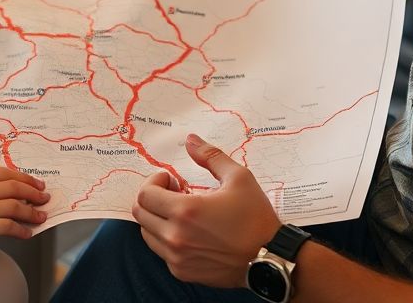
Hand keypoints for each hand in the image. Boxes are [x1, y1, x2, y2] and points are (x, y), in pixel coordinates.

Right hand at [0, 167, 49, 258]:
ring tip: (40, 216)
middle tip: (43, 197)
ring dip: (31, 212)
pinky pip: (7, 227)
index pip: (3, 173)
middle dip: (33, 191)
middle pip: (13, 186)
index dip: (23, 178)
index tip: (34, 183)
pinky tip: (26, 233)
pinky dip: (21, 230)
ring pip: (14, 205)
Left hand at [132, 134, 278, 288]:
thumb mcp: (239, 178)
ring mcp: (178, 258)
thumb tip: (191, 140)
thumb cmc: (256, 219)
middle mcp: (176, 237)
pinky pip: (161, 252)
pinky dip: (167, 239)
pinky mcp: (183, 272)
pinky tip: (189, 232)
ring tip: (182, 213)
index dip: (154, 182)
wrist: (271, 258)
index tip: (171, 180)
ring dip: (157, 218)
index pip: (145, 195)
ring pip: (147, 234)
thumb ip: (210, 156)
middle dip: (153, 198)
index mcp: (186, 212)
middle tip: (174, 193)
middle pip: (141, 213)